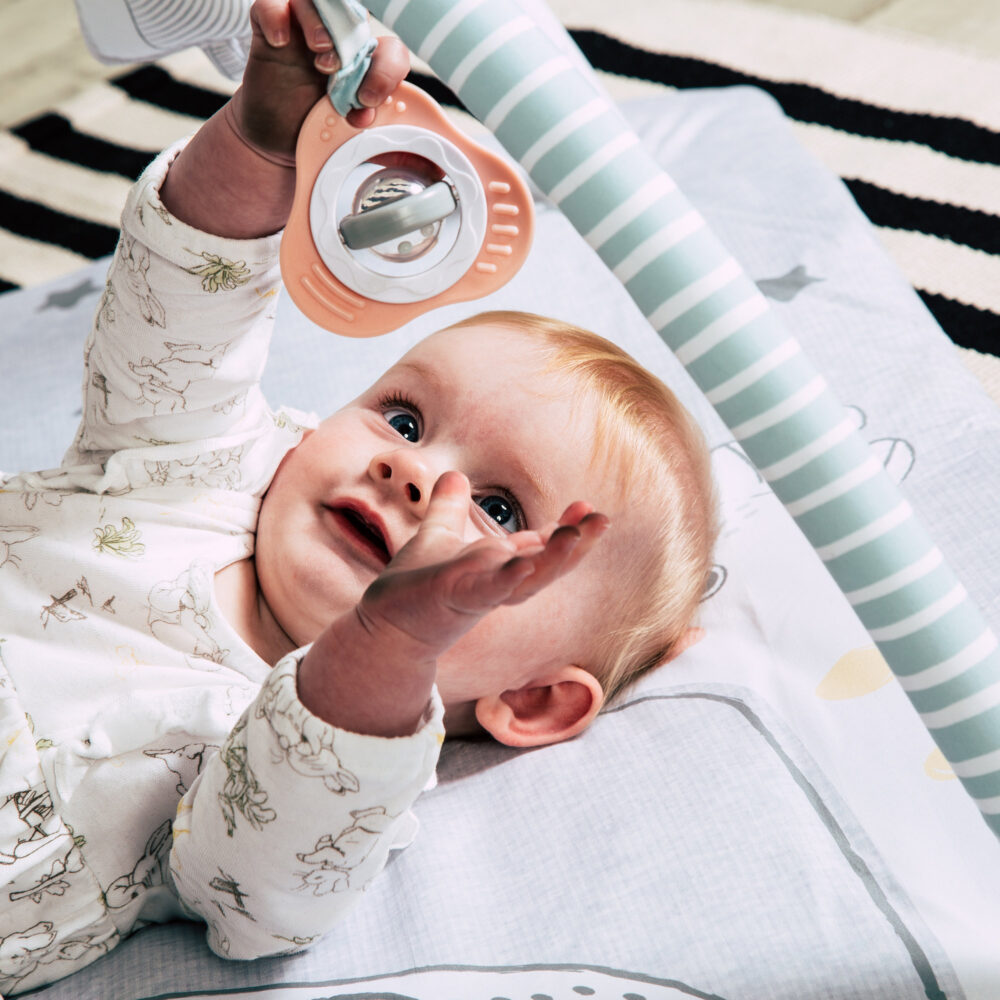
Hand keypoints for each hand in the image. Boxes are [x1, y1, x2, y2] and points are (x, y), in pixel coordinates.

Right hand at [240, 0, 409, 154]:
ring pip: (311, 0)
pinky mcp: (268, 32)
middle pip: (351, 13)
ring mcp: (300, 32)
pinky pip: (269, 4)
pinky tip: (279, 41)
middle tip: (335, 69)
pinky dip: (276, 16)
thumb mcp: (339, 127)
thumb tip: (364, 111)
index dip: (386, 71)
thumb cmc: (310, 127)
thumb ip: (355, 115)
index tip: (367, 100)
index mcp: (361, 65)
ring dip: (317, 22)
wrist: (273, 138)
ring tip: (318, 50)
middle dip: (350, 37)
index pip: (389, 52)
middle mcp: (335, 42)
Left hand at [355, 471, 609, 661]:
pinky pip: (491, 589)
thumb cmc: (413, 588)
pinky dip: (509, 577)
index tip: (588, 506)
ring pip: (529, 578)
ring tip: (577, 535)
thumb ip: (447, 509)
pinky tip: (525, 561)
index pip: (542, 545)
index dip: (567, 527)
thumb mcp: (435, 537)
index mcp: (499, 566)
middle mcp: (499, 582)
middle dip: (578, 544)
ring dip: (555, 558)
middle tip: (603, 520)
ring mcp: (483, 593)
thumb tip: (454, 475)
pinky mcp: (460, 599)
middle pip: (549, 564)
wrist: (384, 626)